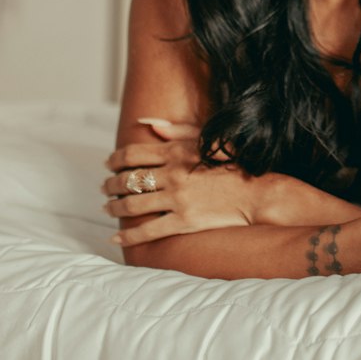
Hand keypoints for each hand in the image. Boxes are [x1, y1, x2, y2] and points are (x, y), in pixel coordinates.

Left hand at [104, 118, 255, 246]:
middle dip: (111, 184)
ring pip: (132, 205)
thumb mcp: (206, 139)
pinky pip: (147, 231)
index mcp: (177, 151)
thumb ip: (175, 129)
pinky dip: (128, 236)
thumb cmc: (234, 164)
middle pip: (128, 179)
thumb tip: (145, 122)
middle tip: (104, 188)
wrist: (256, 193)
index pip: (133, 153)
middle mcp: (173, 174)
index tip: (108, 164)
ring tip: (108, 207)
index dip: (115, 159)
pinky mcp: (183, 222)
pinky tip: (116, 237)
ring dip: (114, 207)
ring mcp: (177, 199)